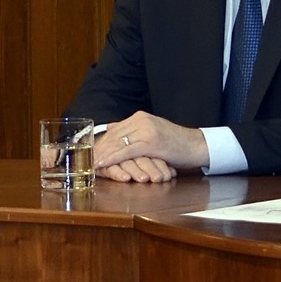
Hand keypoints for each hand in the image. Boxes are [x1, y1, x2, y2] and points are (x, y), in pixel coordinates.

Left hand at [93, 110, 208, 179]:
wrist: (197, 145)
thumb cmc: (176, 144)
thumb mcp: (152, 133)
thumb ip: (133, 131)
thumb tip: (111, 129)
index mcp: (140, 117)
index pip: (114, 129)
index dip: (100, 142)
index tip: (87, 152)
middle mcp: (141, 120)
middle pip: (112, 135)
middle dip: (97, 149)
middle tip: (84, 160)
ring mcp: (146, 130)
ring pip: (117, 142)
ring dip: (101, 154)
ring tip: (88, 163)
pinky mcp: (151, 142)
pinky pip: (126, 151)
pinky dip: (112, 158)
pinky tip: (102, 164)